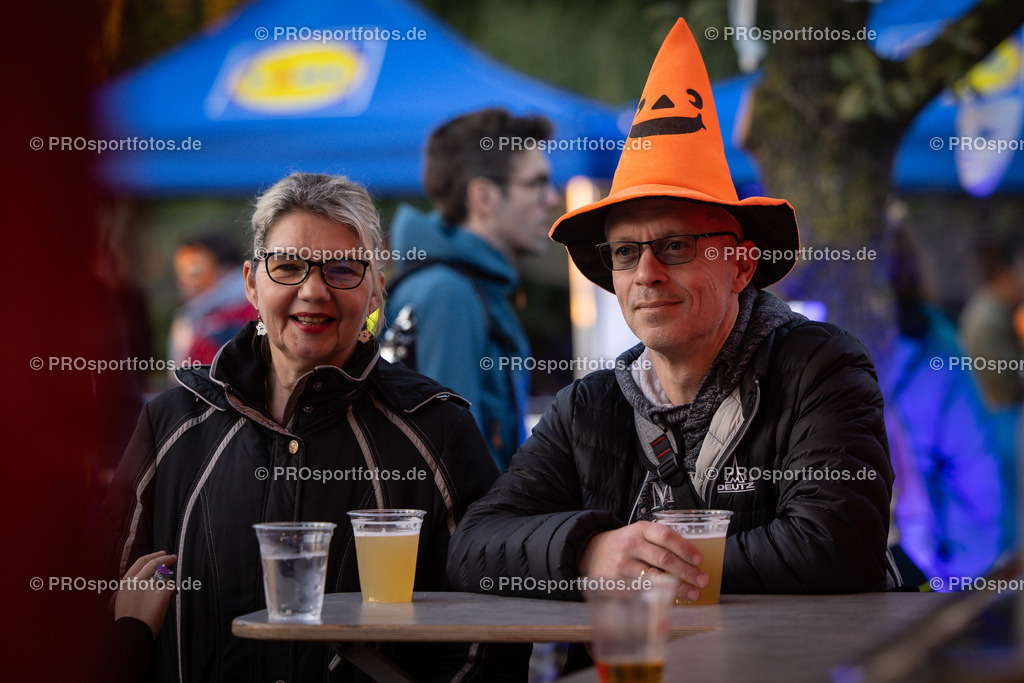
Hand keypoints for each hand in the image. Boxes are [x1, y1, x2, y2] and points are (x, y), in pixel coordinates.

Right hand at [114, 551, 177, 637]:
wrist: (131, 634)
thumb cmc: (129, 620)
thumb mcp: (124, 599)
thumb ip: (135, 586)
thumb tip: (151, 577)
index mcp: (127, 582)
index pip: (141, 562)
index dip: (153, 556)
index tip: (161, 553)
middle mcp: (137, 580)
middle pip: (155, 563)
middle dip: (166, 558)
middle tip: (174, 557)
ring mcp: (150, 585)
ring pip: (166, 579)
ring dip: (167, 587)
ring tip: (163, 601)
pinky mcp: (162, 593)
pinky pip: (172, 589)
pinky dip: (172, 595)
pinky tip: (166, 604)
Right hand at [578, 522, 706, 601]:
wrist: (591, 552)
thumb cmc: (623, 544)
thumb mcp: (638, 533)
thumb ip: (660, 542)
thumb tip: (691, 560)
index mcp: (639, 529)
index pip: (666, 536)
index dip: (685, 548)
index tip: (699, 560)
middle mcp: (631, 545)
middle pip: (664, 558)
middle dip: (687, 571)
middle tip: (702, 580)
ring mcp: (623, 565)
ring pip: (655, 577)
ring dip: (678, 587)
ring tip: (694, 593)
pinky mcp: (618, 583)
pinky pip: (643, 591)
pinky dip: (660, 596)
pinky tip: (672, 599)